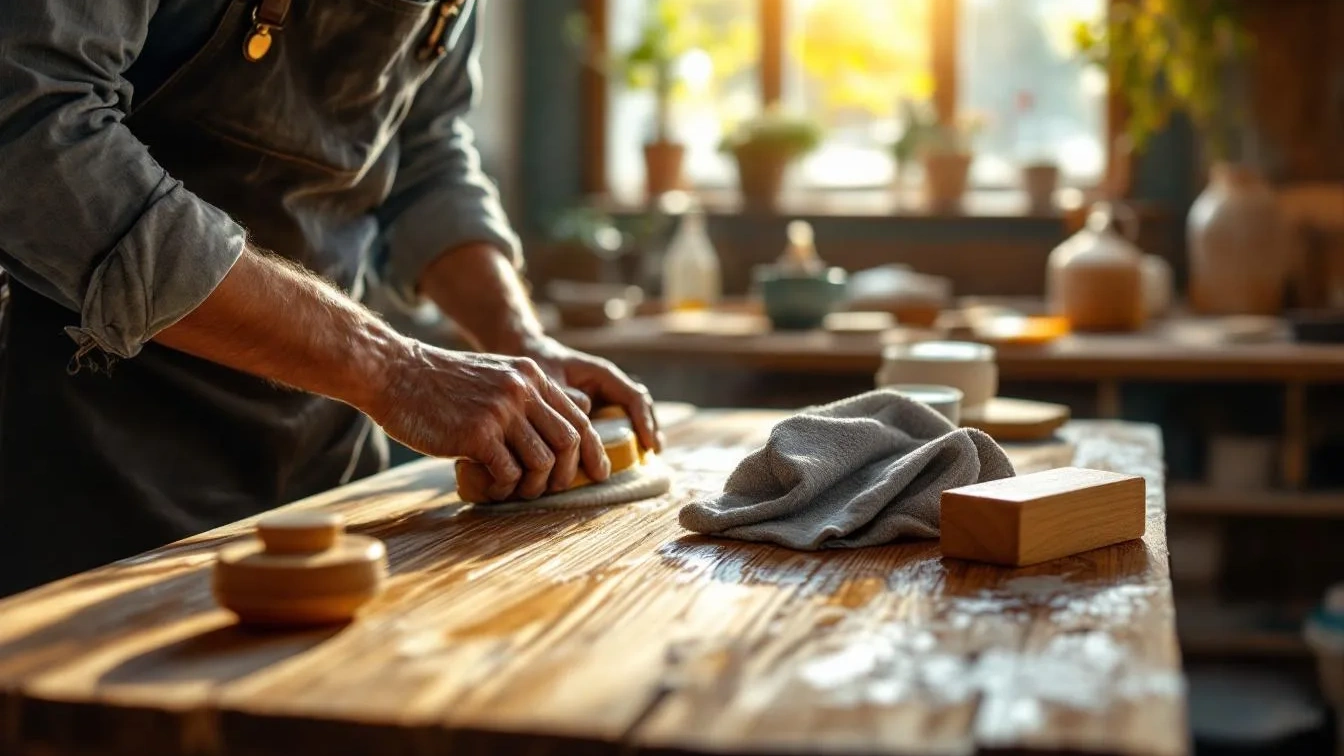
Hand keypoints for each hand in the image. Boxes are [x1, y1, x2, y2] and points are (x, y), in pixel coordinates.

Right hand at [368, 340, 608, 500]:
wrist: (393, 373)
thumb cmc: (441, 384)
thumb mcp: (495, 374)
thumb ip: (530, 396)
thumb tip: (574, 422)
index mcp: (531, 376)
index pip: (579, 418)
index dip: (593, 450)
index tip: (598, 473)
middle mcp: (522, 390)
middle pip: (569, 442)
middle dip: (567, 474)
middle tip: (553, 490)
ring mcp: (501, 411)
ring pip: (542, 462)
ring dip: (532, 486)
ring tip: (514, 490)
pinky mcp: (477, 434)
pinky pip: (508, 473)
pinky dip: (504, 489)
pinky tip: (490, 488)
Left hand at [520, 337, 661, 452]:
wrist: (530, 358)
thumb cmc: (540, 367)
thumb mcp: (549, 377)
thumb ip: (566, 393)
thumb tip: (587, 409)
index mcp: (603, 375)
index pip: (634, 397)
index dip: (643, 421)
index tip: (648, 443)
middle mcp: (610, 386)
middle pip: (639, 406)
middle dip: (649, 428)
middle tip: (653, 452)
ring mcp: (606, 397)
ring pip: (633, 415)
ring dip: (641, 434)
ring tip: (648, 456)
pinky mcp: (599, 409)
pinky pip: (618, 422)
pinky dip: (624, 438)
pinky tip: (625, 457)